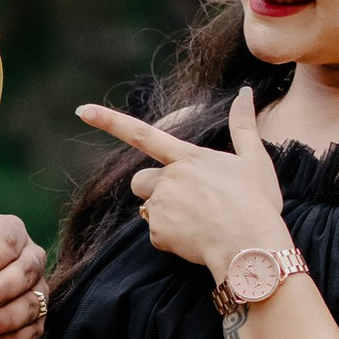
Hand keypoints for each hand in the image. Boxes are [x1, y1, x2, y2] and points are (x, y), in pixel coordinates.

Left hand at [74, 88, 289, 279]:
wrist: (250, 246)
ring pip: (150, 208)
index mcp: (188, 157)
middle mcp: (169, 178)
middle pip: (141, 180)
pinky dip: (173, 239)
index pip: (142, 134)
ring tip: (199, 222)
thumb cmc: (256, 203)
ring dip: (165, 213)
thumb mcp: (255, 161)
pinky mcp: (159, 233)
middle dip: (154, 189)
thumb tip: (246, 92)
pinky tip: (197, 239)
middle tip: (189, 202)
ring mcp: (161, 206)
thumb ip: (243, 126)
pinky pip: (158, 235)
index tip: (82, 110)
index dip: (109, 121)